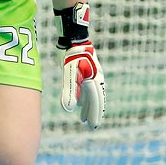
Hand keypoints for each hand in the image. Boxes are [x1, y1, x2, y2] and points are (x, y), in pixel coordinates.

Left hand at [55, 3, 104, 128]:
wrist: (76, 39)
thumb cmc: (72, 56)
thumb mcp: (69, 74)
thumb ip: (69, 92)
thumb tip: (68, 110)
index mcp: (94, 81)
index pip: (96, 102)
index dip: (94, 114)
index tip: (92, 125)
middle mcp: (97, 79)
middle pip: (97, 100)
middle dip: (94, 112)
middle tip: (91, 124)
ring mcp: (95, 75)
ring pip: (94, 95)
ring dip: (90, 106)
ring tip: (84, 117)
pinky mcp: (90, 72)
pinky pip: (91, 89)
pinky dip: (87, 98)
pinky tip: (80, 102)